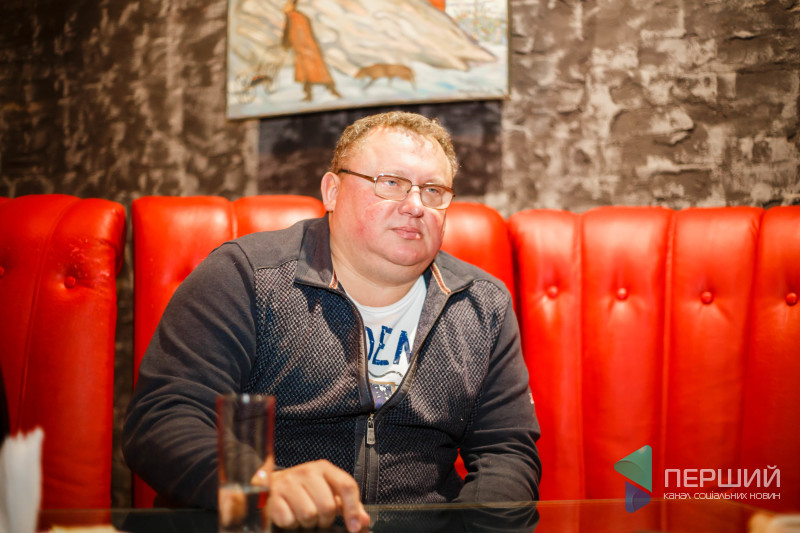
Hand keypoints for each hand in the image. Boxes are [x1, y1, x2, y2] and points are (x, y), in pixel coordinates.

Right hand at [251, 459, 369, 531]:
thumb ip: (349, 506)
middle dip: (325, 519)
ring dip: (307, 523)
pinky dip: (291, 523)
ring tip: (303, 515)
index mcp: (324, 469)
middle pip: (328, 506)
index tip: (355, 528)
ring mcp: (289, 482)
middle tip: (319, 518)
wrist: (273, 486)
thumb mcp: (329, 491)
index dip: (353, 510)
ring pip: (309, 515)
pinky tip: (290, 514)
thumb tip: (363, 522)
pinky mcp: (274, 495)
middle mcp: (307, 471)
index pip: (346, 486)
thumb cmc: (305, 490)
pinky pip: (289, 520)